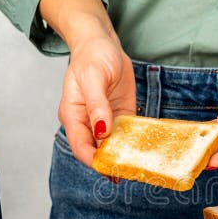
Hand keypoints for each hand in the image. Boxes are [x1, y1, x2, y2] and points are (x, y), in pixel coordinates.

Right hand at [39, 0, 135, 166]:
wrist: (103, 44)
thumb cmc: (92, 57)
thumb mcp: (93, 78)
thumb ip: (97, 106)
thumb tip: (101, 131)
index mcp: (73, 115)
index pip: (80, 146)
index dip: (93, 160)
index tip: (109, 169)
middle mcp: (87, 123)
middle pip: (96, 151)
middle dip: (109, 164)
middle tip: (128, 174)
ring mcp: (104, 121)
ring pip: (112, 147)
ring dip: (123, 157)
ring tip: (138, 169)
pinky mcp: (120, 117)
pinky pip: (126, 135)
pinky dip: (133, 144)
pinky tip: (144, 153)